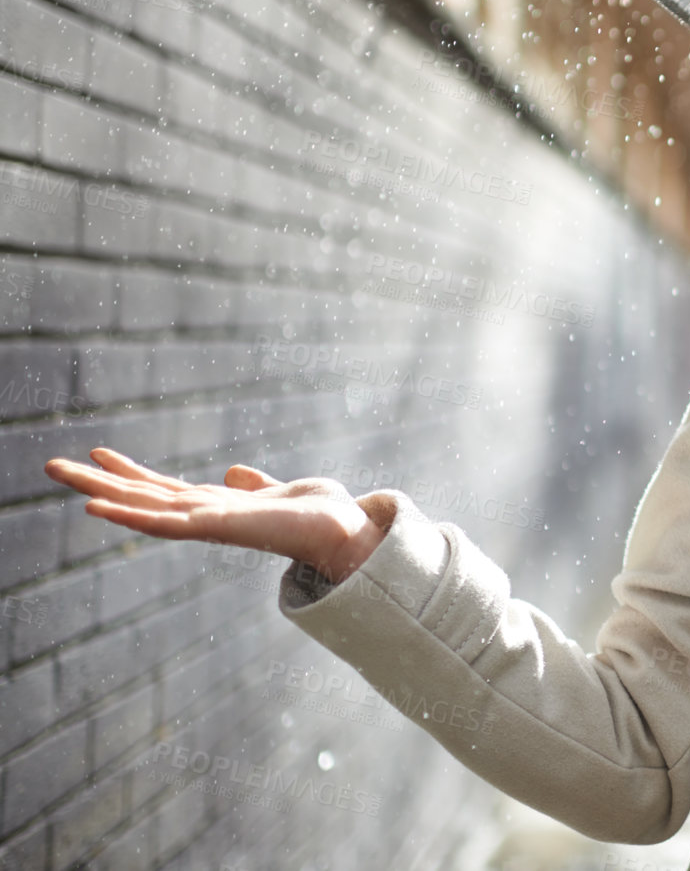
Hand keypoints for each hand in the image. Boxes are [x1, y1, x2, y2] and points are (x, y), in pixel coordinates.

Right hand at [43, 448, 384, 583]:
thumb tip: (234, 473)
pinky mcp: (214, 527)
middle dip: (97, 482)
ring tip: (59, 472)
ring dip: (99, 491)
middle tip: (51, 464)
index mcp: (215, 506)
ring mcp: (205, 523)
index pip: (162, 488)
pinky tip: (96, 508)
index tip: (99, 455)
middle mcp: (203, 515)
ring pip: (141, 505)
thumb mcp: (279, 491)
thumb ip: (254, 485)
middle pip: (141, 496)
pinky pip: (163, 522)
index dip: (131, 473)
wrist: (343, 530)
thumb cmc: (317, 515)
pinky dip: (129, 516)